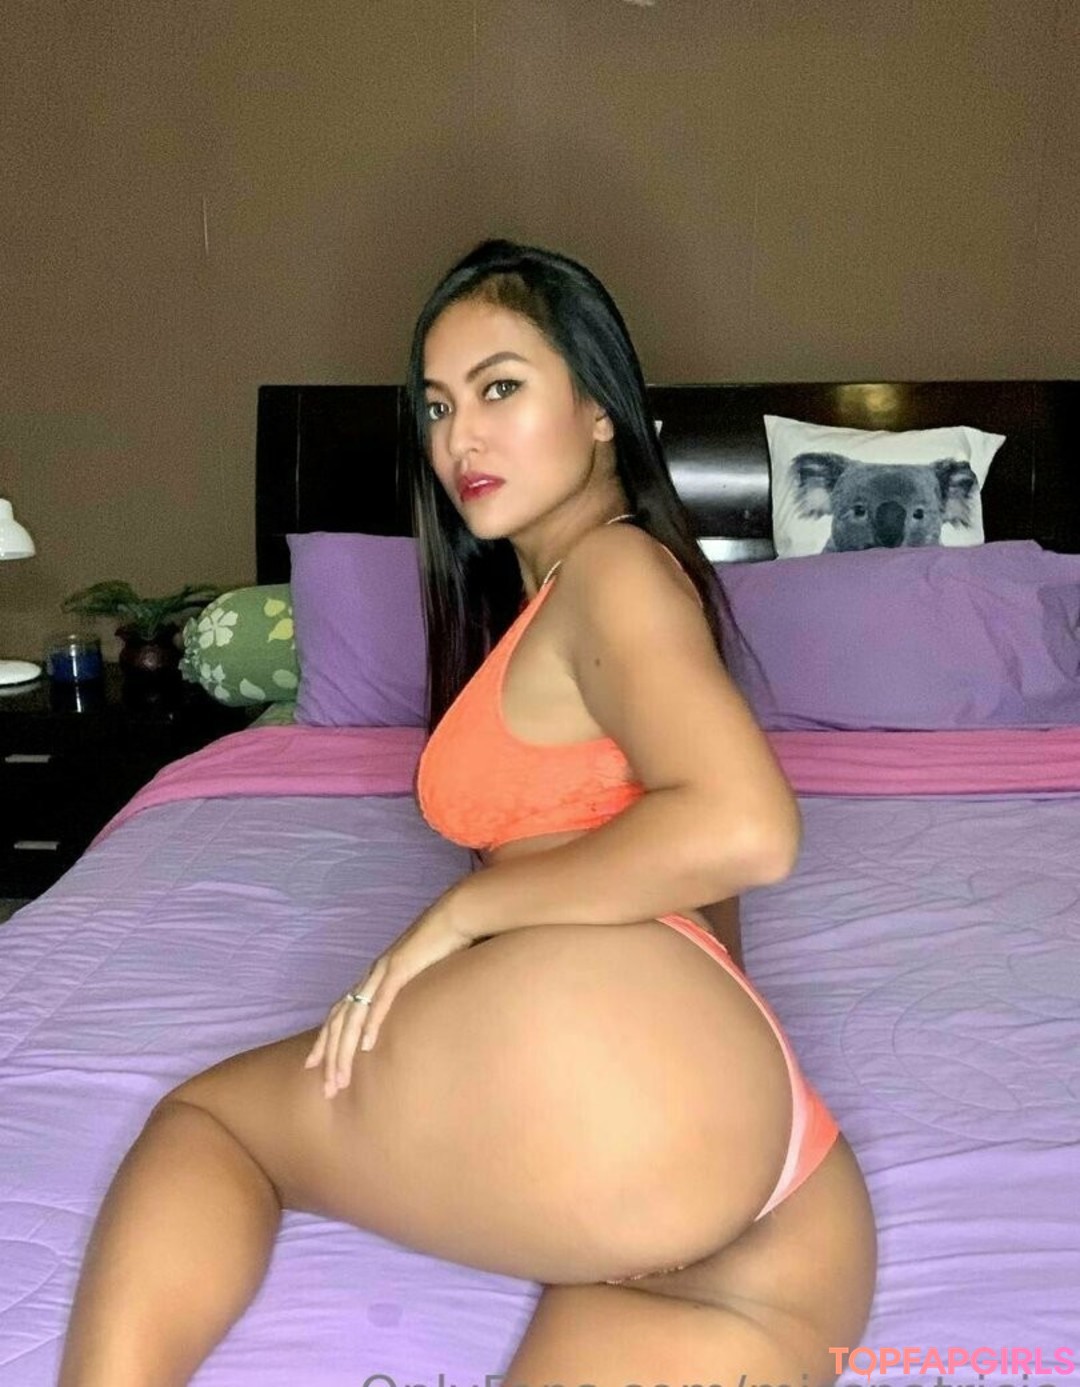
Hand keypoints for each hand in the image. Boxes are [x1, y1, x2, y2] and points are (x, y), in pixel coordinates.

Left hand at [302, 897, 473, 1097]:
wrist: (453, 917)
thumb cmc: (440, 947)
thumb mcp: (419, 976)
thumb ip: (407, 994)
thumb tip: (407, 1016)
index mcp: (373, 979)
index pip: (339, 1014)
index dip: (324, 1040)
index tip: (313, 1066)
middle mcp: (371, 976)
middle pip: (340, 1021)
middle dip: (330, 1057)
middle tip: (328, 1089)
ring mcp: (383, 971)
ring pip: (354, 1016)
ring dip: (345, 1050)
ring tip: (342, 1077)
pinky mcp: (400, 968)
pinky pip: (381, 1000)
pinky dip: (371, 1024)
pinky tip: (366, 1045)